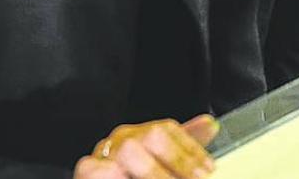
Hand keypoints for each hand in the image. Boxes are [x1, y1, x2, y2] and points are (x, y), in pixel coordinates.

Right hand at [76, 114, 217, 178]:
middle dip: (177, 161)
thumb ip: (182, 146)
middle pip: (152, 137)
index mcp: (138, 133)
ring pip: (131, 152)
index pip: (167, 130)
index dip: (191, 150)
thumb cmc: (133, 174)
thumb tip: (211, 125)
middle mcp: (121, 139)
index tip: (208, 169)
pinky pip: (104, 171)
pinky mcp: (87, 170)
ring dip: (155, 171)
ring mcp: (102, 154)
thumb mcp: (159, 160)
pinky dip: (119, 175)